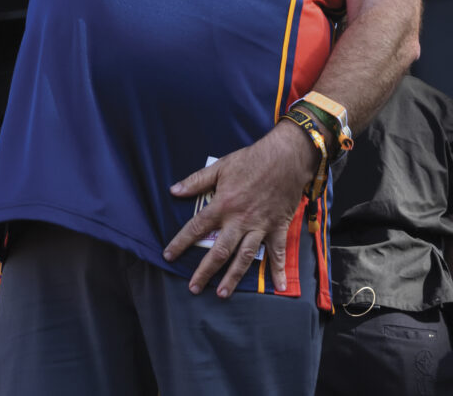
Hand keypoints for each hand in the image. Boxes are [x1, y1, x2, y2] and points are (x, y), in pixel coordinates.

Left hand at [162, 121, 317, 297]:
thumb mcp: (220, 167)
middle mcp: (239, 221)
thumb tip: (174, 190)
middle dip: (205, 271)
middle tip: (194, 288)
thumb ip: (196, 181)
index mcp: (223, 205)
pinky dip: (278, 270)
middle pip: (219, 251)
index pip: (196, 228)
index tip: (168, 255)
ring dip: (232, 277)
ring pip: (244, 258)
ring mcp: (260, 227)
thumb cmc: (250, 161)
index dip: (180, 243)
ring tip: (222, 293)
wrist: (284, 159)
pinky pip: (277, 253)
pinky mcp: (277, 228)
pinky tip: (278, 287)